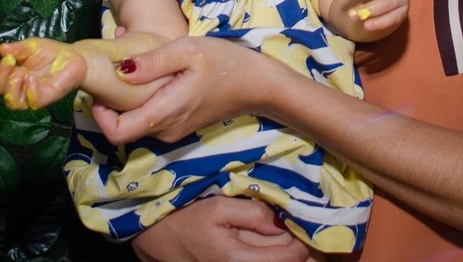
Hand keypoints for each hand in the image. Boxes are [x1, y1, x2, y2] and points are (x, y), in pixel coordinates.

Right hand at [0, 38, 86, 109]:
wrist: (73, 57)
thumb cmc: (50, 52)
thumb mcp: (31, 46)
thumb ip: (17, 49)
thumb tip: (1, 50)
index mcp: (9, 73)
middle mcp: (16, 86)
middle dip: (0, 75)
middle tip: (9, 61)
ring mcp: (29, 94)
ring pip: (11, 102)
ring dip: (12, 87)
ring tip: (21, 73)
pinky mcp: (43, 98)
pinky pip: (31, 102)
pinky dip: (29, 90)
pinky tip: (31, 78)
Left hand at [90, 35, 279, 143]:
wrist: (259, 85)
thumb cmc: (225, 63)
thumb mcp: (188, 51)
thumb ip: (152, 61)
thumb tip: (118, 70)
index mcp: (164, 113)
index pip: (116, 132)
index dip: (99, 114)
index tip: (99, 86)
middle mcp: (165, 129)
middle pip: (122, 126)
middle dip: (110, 99)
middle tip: (111, 64)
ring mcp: (173, 129)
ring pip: (136, 120)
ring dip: (126, 95)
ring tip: (129, 58)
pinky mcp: (180, 123)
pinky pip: (151, 114)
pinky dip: (143, 95)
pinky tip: (150, 67)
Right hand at [132, 198, 309, 261]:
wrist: (154, 238)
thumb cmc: (183, 218)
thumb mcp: (216, 207)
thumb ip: (252, 213)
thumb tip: (282, 220)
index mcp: (239, 261)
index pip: (292, 255)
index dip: (306, 237)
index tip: (307, 216)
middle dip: (303, 245)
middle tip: (307, 222)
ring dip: (289, 251)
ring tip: (293, 231)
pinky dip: (274, 254)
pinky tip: (276, 240)